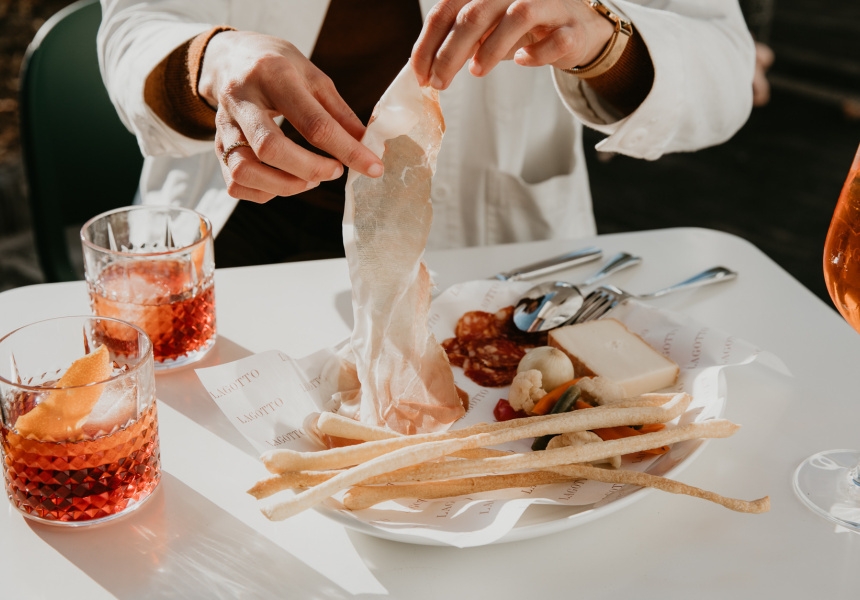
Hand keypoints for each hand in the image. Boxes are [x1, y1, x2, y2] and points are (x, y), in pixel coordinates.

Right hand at [199, 31, 383, 201]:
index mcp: (274, 75)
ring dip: (284, 185)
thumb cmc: (278, 67)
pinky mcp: (217, 146)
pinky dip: (264, 192)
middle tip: (334, 171)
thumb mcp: (313, 77)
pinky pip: (235, 183)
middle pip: (271, 148)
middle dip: (310, 169)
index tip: (373, 167)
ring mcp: (224, 125)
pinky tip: (284, 182)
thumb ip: (339, 113)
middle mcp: (242, 99)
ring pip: (245, 170)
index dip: (347, 150)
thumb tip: (367, 146)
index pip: (313, 122)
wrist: (229, 58)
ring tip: (309, 179)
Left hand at [412, 0, 614, 89]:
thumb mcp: (486, 29)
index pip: (448, 8)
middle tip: (439, 81)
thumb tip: (424, 68)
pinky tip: (522, 61)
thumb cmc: (524, 29)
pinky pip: (555, 40)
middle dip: (451, 52)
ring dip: (490, 48)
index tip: (420, 73)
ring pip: (517, 17)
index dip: (429, 42)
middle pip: (476, 13)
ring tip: (476, 71)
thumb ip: (458, 40)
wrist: (577, 29)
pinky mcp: (572, 27)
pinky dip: (536, 54)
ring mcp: (550, 4)